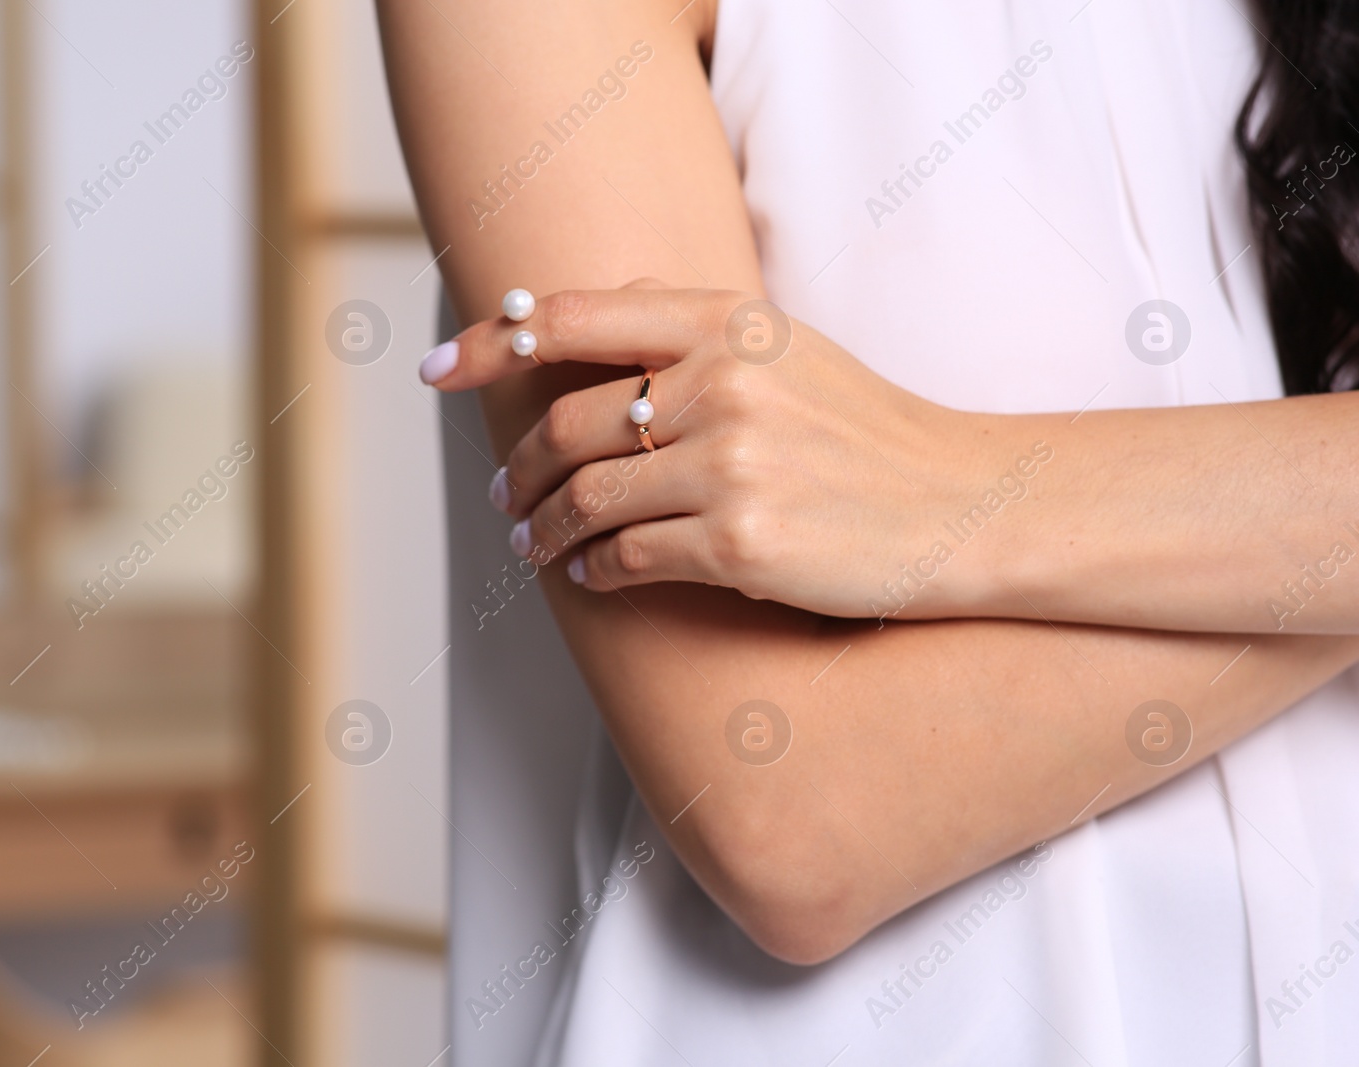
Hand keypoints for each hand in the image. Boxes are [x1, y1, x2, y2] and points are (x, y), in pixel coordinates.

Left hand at [422, 282, 1013, 620]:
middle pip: (567, 425)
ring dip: (542, 529)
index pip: (575, 317)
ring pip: (585, 500)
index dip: (493, 341)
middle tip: (501, 497)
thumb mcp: (789, 351)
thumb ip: (692, 333)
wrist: (961, 507)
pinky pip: (625, 559)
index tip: (438, 369)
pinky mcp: (738, 545)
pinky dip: (592, 571)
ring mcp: (730, 466)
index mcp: (729, 325)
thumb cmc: (868, 432)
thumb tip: (585, 322)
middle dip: (517, 470)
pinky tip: (589, 576)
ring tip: (530, 544)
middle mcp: (723, 386)